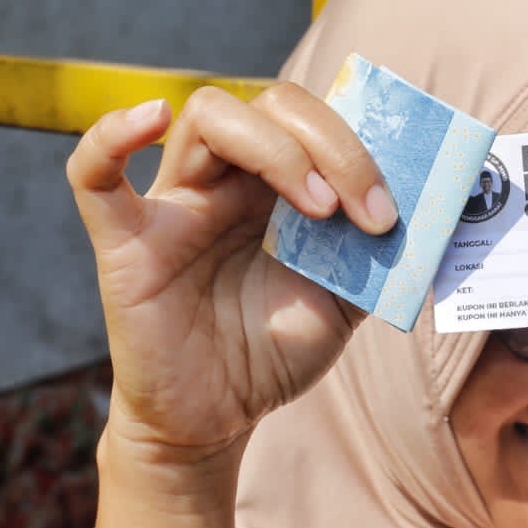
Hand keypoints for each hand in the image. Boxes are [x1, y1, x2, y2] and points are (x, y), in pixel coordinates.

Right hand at [66, 86, 396, 467]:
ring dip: (276, 149)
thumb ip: (378, 254)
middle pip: (269, 107)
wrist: (217, 419)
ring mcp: (172, 203)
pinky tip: (148, 117)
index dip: (358, 146)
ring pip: (208, 118)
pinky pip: (94, 174)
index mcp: (276, 185)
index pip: (312, 120)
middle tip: (368, 213)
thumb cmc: (272, 351)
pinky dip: (110, 135)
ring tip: (318, 207)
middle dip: (332, 146)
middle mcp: (224, 180)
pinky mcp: (125, 242)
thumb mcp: (345, 300)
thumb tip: (433, 212)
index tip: (394, 210)